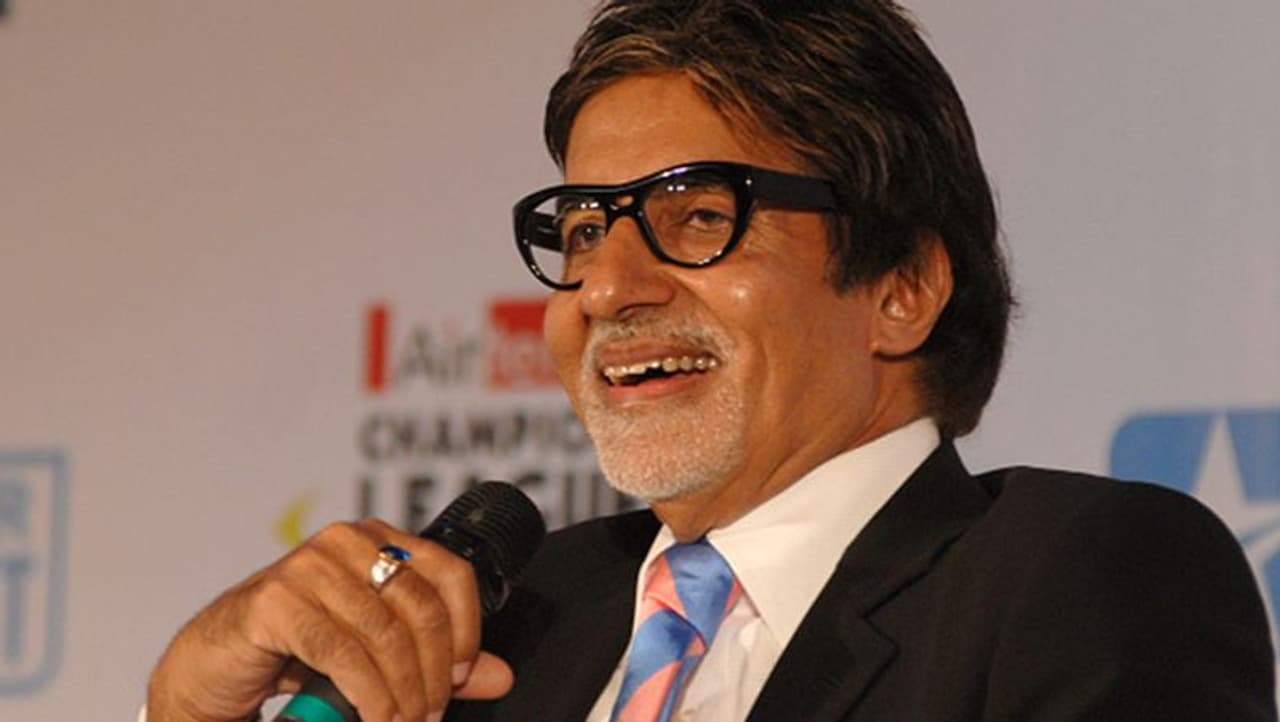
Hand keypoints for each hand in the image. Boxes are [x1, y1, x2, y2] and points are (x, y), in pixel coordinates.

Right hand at [146, 519, 513, 721]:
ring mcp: (309, 565)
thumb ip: (438, 661)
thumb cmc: (294, 652)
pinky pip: (342, 652)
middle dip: (435, 672)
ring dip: (404, 691)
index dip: (467, 629)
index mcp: (378, 540)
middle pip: (421, 607)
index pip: (450, 573)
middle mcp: (347, 541)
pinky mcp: (276, 600)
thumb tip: (500, 677)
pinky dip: (369, 694)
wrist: (212, 668)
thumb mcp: (375, 653)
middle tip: (431, 713)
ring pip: (384, 634)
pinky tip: (377, 717)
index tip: (465, 675)